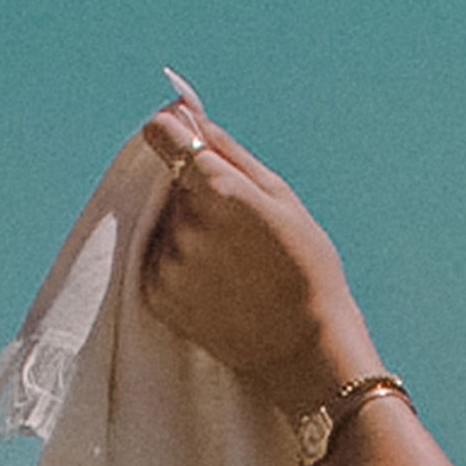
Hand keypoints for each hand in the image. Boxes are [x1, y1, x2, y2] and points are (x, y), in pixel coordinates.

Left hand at [133, 102, 377, 405]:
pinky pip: (158, 261)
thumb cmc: (307, 270)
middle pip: (171, 185)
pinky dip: (181, 266)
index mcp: (220, 192)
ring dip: (189, 234)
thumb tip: (186, 112)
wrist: (306, 353)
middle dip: (197, 196)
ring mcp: (170, 264)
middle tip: (242, 233)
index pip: (164, 136)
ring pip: (166, 225)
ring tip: (235, 265)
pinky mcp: (159, 296)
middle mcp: (187, 226)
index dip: (174, 134)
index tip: (184, 141)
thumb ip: (228, 150)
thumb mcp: (281, 198)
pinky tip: (219, 284)